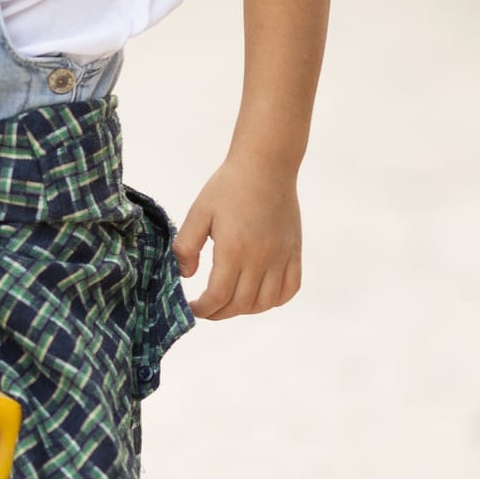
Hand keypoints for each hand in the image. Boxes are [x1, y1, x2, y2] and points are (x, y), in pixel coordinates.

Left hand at [172, 152, 302, 321]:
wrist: (266, 165)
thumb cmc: (229, 186)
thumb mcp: (199, 212)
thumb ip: (186, 245)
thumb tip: (185, 274)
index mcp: (234, 250)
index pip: (218, 297)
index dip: (203, 309)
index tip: (192, 307)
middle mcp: (261, 259)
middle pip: (241, 305)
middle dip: (220, 313)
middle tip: (207, 308)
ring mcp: (281, 257)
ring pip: (265, 302)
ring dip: (245, 309)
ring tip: (229, 302)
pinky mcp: (294, 252)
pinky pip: (290, 288)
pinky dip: (274, 300)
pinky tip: (259, 295)